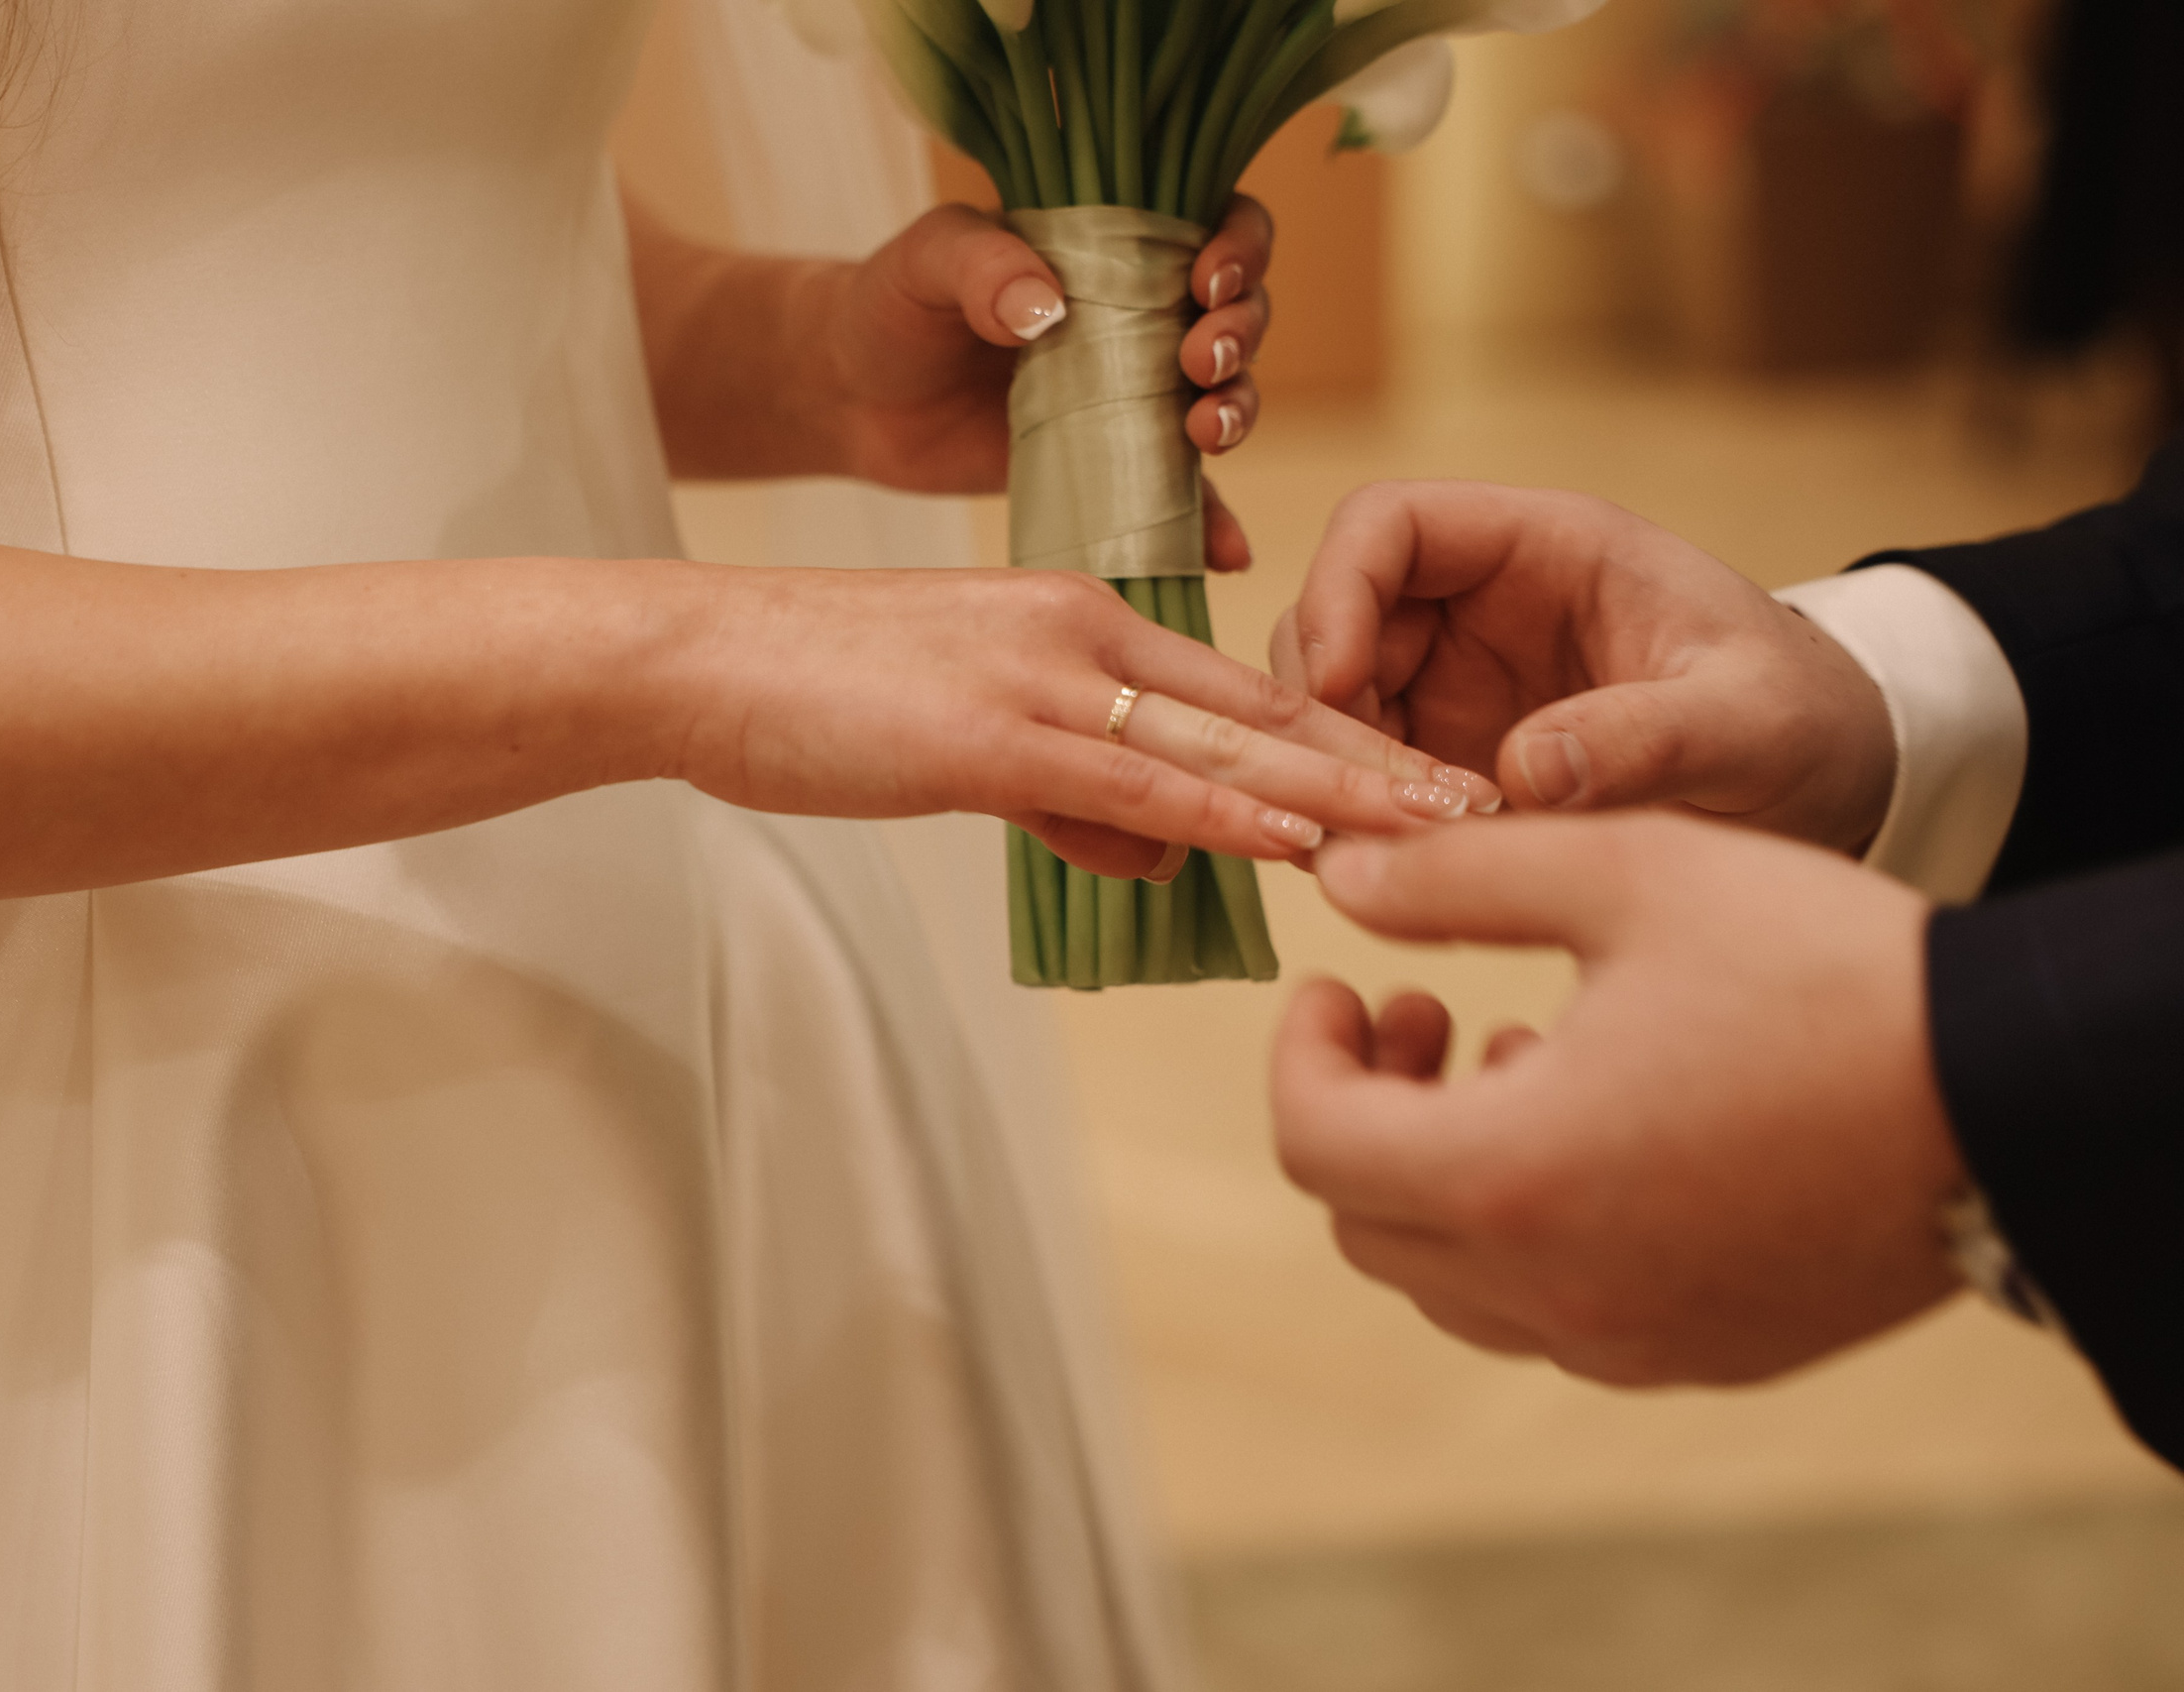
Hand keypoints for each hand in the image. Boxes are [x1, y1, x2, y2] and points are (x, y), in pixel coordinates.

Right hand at [657, 562, 1497, 876]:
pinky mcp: (989, 733)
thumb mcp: (965, 746)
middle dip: (1382, 765)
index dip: (1347, 737)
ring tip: (1442, 832)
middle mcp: (1084, 631)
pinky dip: (1227, 813)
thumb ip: (1068, 793)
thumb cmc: (818, 698)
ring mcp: (1041, 677)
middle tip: (1490, 806)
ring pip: (1221, 744)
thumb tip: (1152, 851)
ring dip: (1340, 793)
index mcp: (1083, 621)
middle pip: (1265, 708)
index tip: (1432, 781)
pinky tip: (1300, 841)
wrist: (699, 657)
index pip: (1244, 689)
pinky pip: (1132, 776)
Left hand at [822, 198, 1276, 570]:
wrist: (854, 401)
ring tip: (1204, 434)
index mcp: (1117, 240)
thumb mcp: (927, 261)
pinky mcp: (1117, 466)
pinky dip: (1211, 525)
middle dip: (1238, 336)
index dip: (1239, 246)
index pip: (1217, 222)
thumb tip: (1047, 308)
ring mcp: (1136, 393)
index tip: (1205, 282)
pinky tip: (1227, 553)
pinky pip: (1181, 496)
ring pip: (1224, 397)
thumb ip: (982, 265)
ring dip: (1236, 413)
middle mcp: (1144, 313)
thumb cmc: (893, 305)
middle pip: (1237, 315)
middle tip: (1196, 362)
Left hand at [1270, 812, 1964, 1385]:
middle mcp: (1550, 1290)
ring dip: (1442, 1170)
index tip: (1341, 987)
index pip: (1313, 1142)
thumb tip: (1336, 881)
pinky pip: (1552, 1312)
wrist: (2015, 1092)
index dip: (1300, 1054)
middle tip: (1423, 1012)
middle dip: (1364, 1109)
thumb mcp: (1628, 875)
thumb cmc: (1820, 969)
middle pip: (1365, 1223)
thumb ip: (1457, 879)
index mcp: (1507, 1176)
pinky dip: (1527, 1227)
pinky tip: (1604, 1125)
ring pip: (1449, 1281)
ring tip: (1519, 1055)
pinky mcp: (1699, 1356)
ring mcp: (1625, 1341)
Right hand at [1273, 481, 1898, 850]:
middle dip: (1322, 710)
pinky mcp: (1448, 766)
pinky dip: (1360, 825)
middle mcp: (1476, 611)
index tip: (1342, 684)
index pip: (1386, 525)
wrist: (1833, 786)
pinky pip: (1362, 782)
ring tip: (1393, 850)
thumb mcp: (1751, 725)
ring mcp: (1453, 690)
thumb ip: (1651, 738)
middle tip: (1359, 804)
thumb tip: (1526, 770)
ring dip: (1334, 776)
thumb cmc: (1804, 721)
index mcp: (1544, 549)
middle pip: (1330, 625)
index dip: (1337, 591)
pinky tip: (1405, 874)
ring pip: (1329, 712)